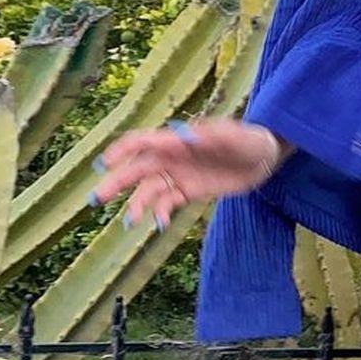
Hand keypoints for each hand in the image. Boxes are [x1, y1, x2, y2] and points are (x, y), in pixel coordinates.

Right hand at [90, 119, 289, 228]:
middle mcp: (171, 157)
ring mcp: (178, 175)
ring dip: (137, 204)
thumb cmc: (246, 139)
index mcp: (176, 140)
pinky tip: (158, 224)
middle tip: (96, 199)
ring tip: (131, 221)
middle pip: (136, 169)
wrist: (263, 157)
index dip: (120, 151)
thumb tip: (179, 136)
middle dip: (116, 183)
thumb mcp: (229, 136)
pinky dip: (159, 212)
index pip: (141, 142)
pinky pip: (167, 202)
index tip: (104, 164)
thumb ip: (206, 136)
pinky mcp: (188, 191)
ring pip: (149, 190)